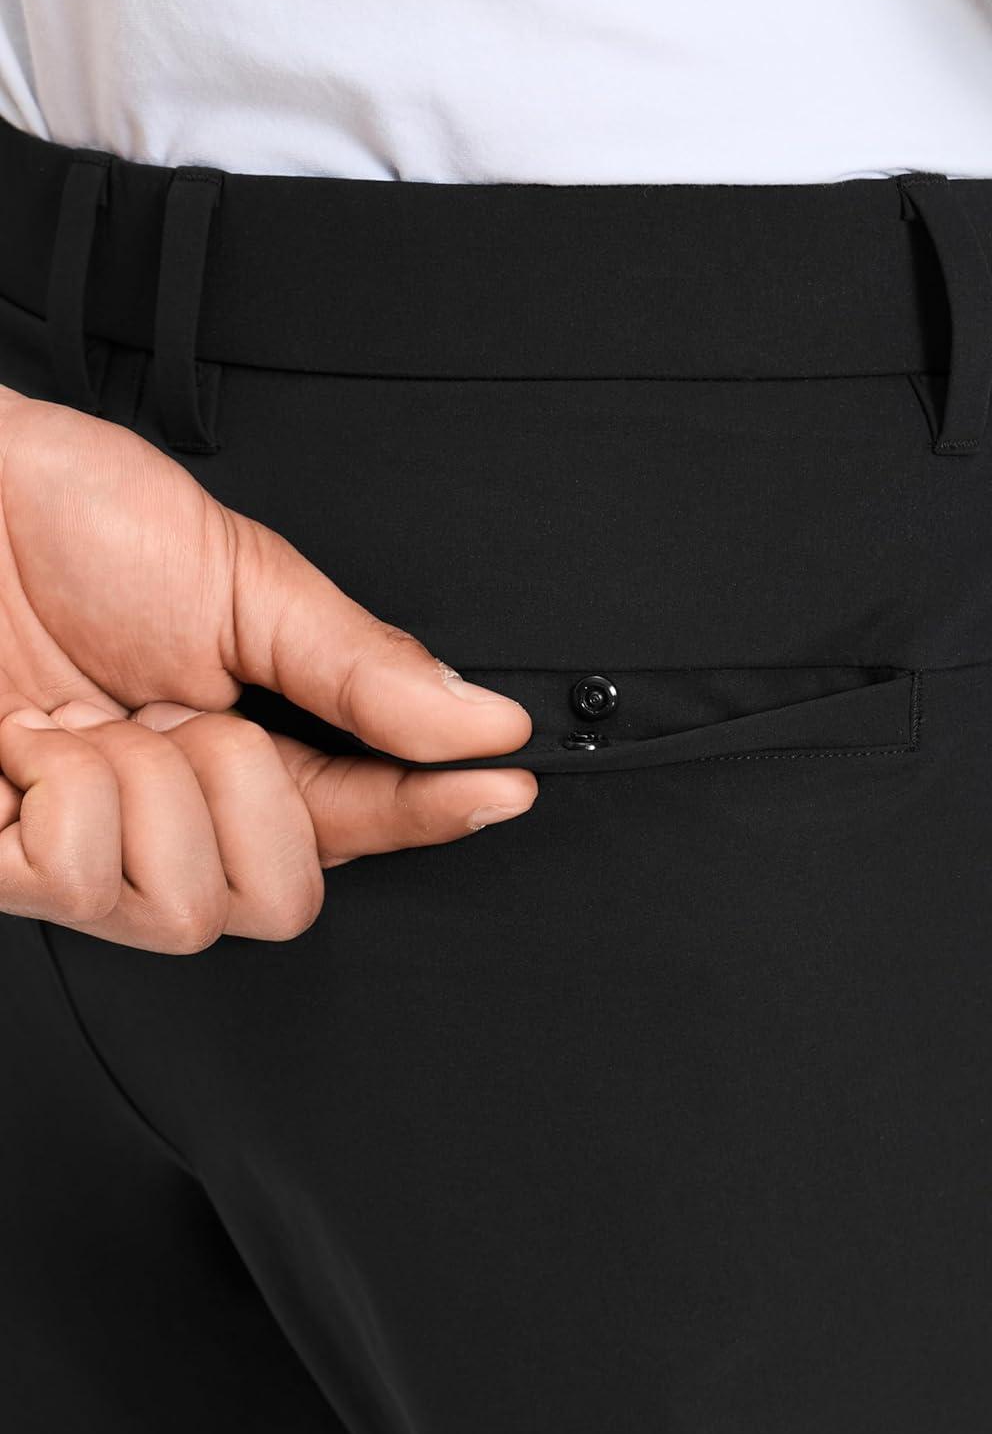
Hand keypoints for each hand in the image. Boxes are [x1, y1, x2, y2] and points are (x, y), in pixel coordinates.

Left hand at [0, 387, 535, 952]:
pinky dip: (70, 797)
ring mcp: (86, 844)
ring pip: (188, 912)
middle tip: (198, 723)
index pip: (363, 813)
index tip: (499, 788)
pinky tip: (33, 749)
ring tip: (99, 724)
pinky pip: (85, 882)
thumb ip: (365, 665)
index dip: (435, 811)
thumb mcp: (241, 577)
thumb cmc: (69, 521)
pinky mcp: (1, 861)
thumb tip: (480, 717)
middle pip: (280, 902)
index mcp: (241, 744)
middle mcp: (172, 809)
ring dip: (154, 794)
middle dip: (252, 805)